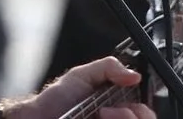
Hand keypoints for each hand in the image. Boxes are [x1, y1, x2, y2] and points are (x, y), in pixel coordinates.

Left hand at [4, 57, 153, 118]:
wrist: (37, 117)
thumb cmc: (57, 99)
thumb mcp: (82, 75)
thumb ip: (108, 67)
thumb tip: (135, 75)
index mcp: (119, 106)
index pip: (145, 112)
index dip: (142, 110)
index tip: (129, 104)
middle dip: (130, 116)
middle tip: (105, 111)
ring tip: (97, 116)